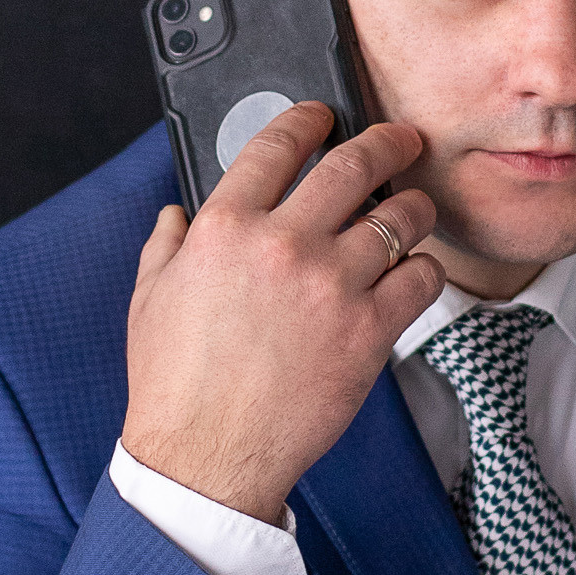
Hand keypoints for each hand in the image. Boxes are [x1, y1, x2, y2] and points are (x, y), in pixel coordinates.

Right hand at [121, 105, 443, 522]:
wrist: (207, 457)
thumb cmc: (176, 385)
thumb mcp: (151, 300)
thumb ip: (166, 245)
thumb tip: (176, 214)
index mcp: (224, 227)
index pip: (278, 143)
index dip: (310, 118)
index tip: (326, 116)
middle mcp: (281, 244)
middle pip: (355, 162)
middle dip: (388, 140)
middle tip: (401, 139)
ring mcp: (331, 285)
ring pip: (400, 216)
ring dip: (415, 206)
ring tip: (415, 210)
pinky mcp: (368, 329)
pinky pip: (421, 276)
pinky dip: (424, 269)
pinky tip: (413, 273)